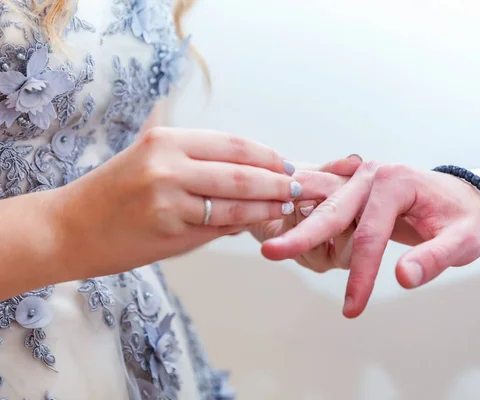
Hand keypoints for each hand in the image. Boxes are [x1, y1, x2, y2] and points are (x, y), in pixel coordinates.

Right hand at [54, 127, 301, 278]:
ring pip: (236, 199)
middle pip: (242, 169)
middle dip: (278, 180)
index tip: (286, 164)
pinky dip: (247, 223)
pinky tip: (263, 223)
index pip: (232, 143)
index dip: (266, 155)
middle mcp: (168, 162)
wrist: (67, 229)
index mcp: (166, 140)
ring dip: (270, 204)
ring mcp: (168, 195)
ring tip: (290, 205)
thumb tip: (247, 182)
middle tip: (301, 186)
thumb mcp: (150, 166)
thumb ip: (198, 170)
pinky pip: (219, 225)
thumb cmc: (112, 198)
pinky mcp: (168, 226)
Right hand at [262, 162, 479, 317]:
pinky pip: (329, 207)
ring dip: (300, 230)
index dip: (360, 274)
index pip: (370, 234)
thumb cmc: (464, 218)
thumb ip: (435, 258)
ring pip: (325, 209)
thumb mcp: (463, 240)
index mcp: (396, 182)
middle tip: (272, 253)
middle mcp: (372, 175)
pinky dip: (309, 223)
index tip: (352, 308)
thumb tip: (403, 277)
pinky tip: (290, 237)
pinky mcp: (355, 190)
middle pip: (334, 212)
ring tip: (272, 247)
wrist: (464, 198)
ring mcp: (360, 180)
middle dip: (304, 236)